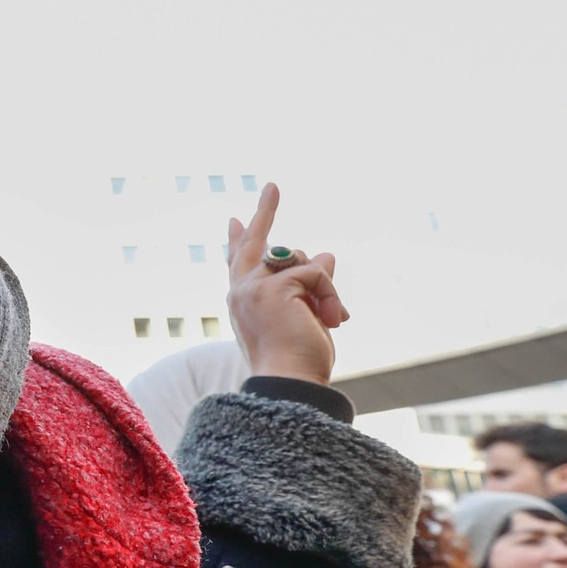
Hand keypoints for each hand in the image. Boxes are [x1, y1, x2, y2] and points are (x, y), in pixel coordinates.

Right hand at [226, 183, 346, 385]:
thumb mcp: (306, 316)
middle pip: (254, 242)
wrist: (289, 380)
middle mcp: (240, 291)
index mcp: (243, 302)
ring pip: (299, 260)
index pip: (238, 263)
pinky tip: (332, 319)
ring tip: (331, 318)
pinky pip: (315, 272)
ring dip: (323, 286)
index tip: (234, 220)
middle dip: (265, 212)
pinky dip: (330, 295)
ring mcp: (253, 287)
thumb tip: (328, 253)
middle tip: (272, 186)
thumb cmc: (297, 359)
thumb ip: (309, 285)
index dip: (237, 240)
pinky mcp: (272, 287)